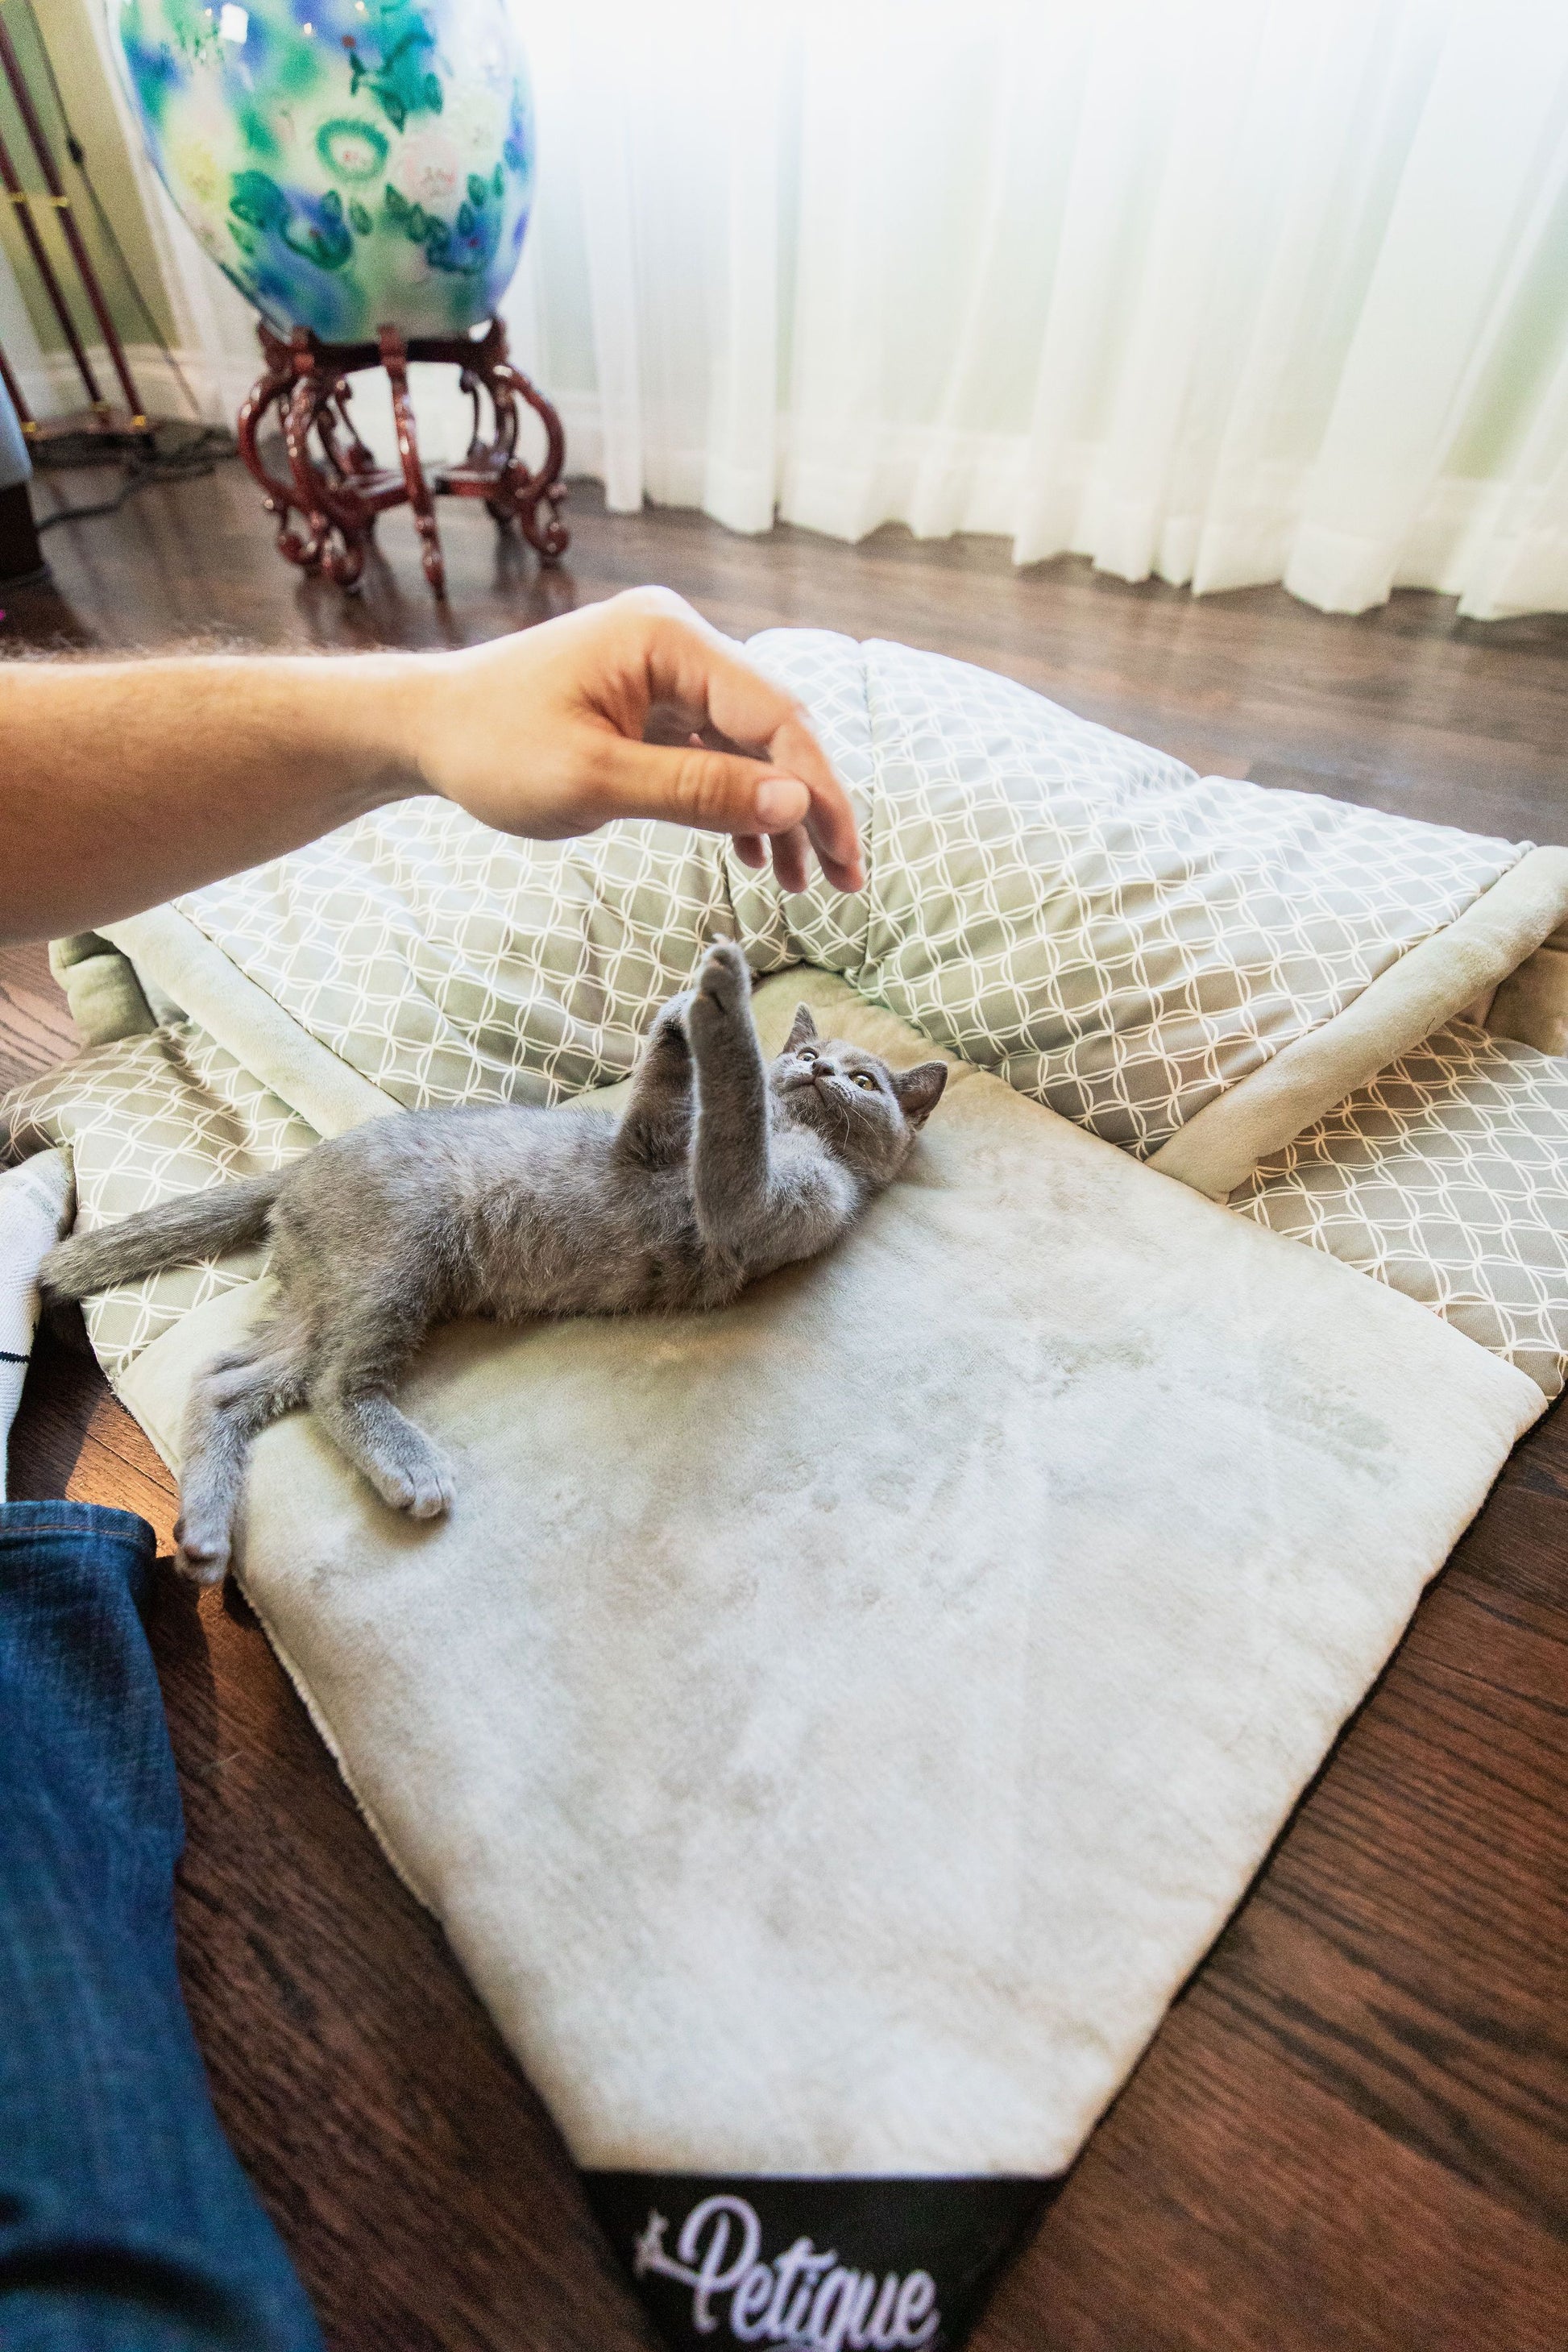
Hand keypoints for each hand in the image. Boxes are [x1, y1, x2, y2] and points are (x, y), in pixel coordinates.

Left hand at [406, 587, 863, 895]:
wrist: (422, 730)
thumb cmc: (491, 748)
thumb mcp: (595, 781)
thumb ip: (698, 791)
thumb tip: (795, 803)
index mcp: (668, 637)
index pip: (775, 714)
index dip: (818, 788)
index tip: (845, 855)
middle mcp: (677, 641)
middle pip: (774, 727)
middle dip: (810, 804)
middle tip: (843, 880)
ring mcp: (665, 670)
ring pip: (749, 745)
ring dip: (776, 812)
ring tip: (799, 884)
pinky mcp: (651, 702)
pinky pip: (715, 751)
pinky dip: (735, 802)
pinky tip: (752, 856)